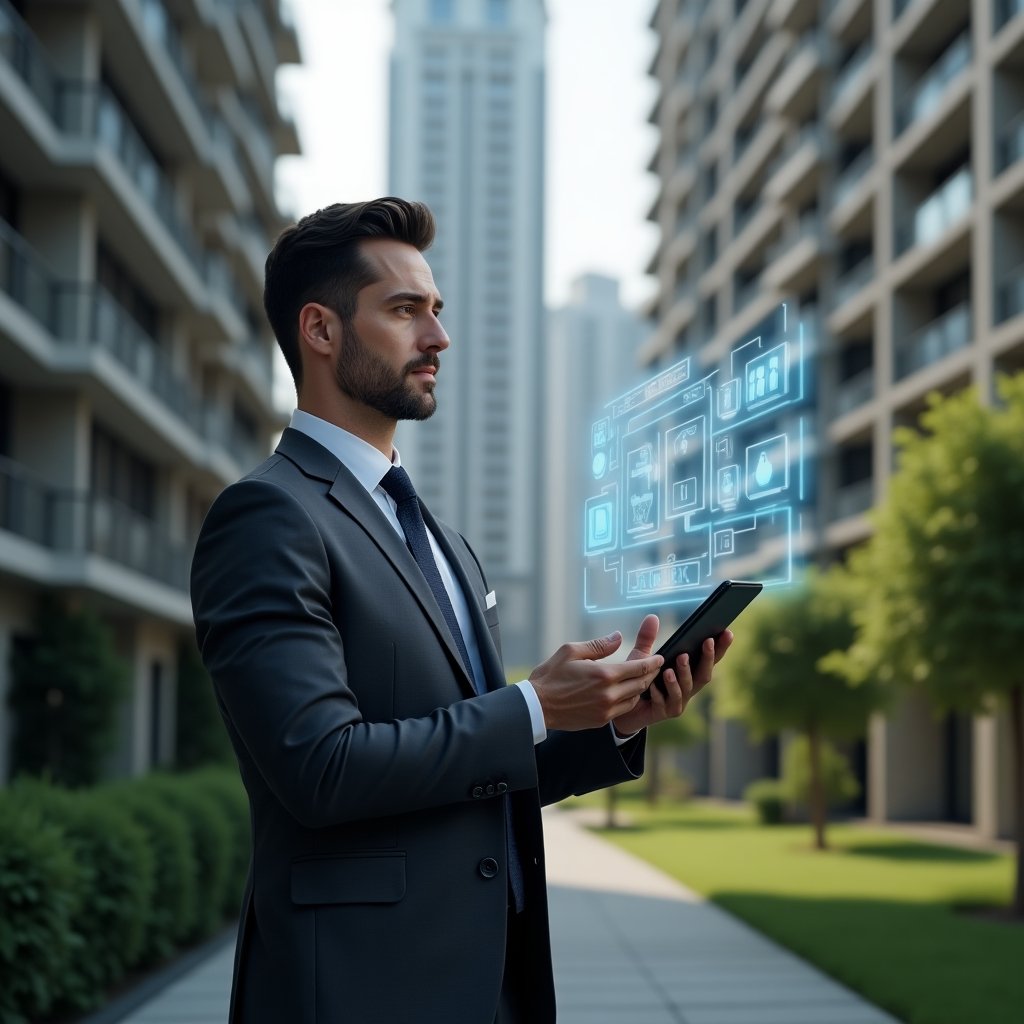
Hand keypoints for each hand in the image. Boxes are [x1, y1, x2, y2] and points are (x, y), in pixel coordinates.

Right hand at [529, 631, 663, 731]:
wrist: (537, 706)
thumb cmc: (551, 675)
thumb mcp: (571, 651)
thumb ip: (599, 645)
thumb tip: (619, 637)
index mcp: (604, 674)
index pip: (638, 667)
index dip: (652, 662)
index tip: (660, 657)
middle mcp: (609, 694)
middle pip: (641, 684)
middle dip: (651, 674)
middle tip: (656, 666)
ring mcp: (606, 710)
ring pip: (634, 698)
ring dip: (641, 688)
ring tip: (643, 678)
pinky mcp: (601, 720)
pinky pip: (623, 709)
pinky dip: (630, 700)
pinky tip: (627, 692)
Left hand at [611, 617, 733, 736]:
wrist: (622, 709)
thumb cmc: (637, 680)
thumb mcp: (641, 657)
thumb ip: (647, 639)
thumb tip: (652, 616)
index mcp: (687, 674)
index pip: (708, 661)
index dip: (720, 648)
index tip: (727, 632)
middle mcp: (687, 689)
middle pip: (704, 675)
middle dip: (707, 658)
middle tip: (707, 641)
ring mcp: (677, 702)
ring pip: (686, 689)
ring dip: (683, 675)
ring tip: (677, 661)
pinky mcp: (664, 713)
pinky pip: (664, 703)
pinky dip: (659, 693)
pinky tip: (652, 686)